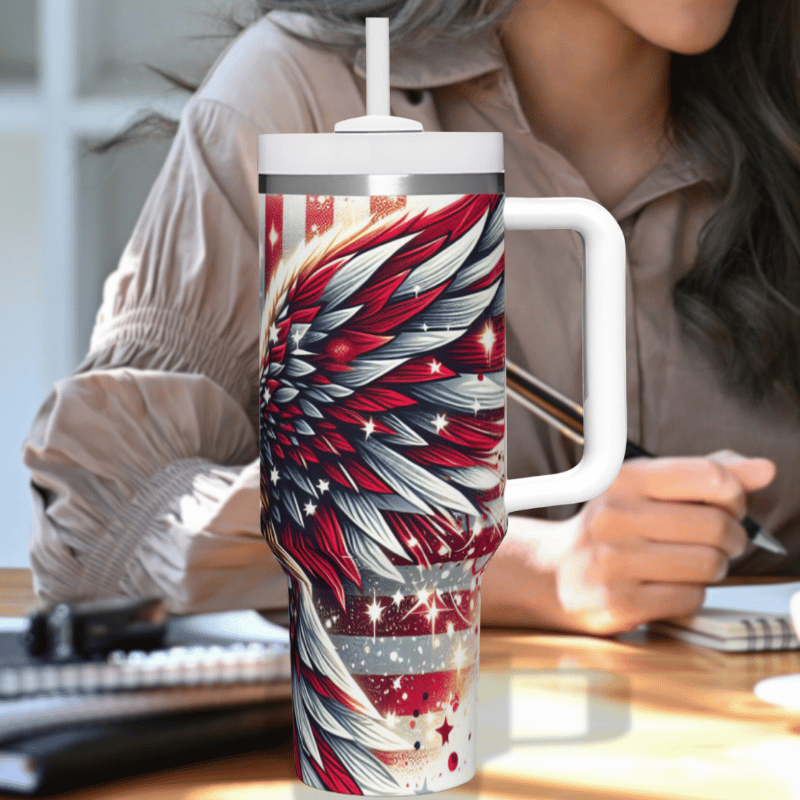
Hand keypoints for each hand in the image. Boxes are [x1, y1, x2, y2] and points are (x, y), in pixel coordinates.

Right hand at [550, 450, 775, 634]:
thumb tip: (763, 470)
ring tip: (695, 562)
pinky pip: (690, 597)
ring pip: (708, 564)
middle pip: (715, 525)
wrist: (558, 573)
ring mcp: (613, 560)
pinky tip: (672, 584)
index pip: (709, 476)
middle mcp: (613, 515)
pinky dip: (693, 593)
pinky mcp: (618, 601)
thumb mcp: (649, 489)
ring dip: (714, 567)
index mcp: (623, 479)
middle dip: (732, 537)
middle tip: (721, 541)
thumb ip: (705, 474)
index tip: (729, 505)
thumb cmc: (613, 528)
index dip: (734, 494)